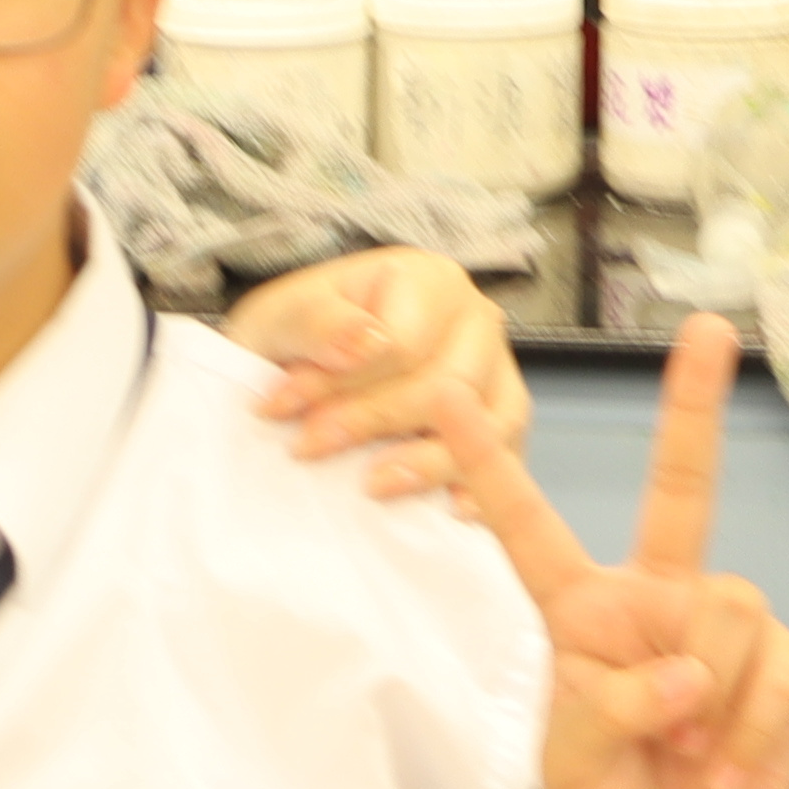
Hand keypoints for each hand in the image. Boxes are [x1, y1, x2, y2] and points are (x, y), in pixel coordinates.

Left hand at [231, 245, 525, 501]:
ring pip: (484, 427)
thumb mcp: (283, 315)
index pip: (402, 344)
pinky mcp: (500, 423)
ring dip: (426, 463)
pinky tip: (451, 508)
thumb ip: (319, 323)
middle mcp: (476, 321)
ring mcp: (497, 373)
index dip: (342, 384)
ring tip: (372, 484)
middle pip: (446, 388)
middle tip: (310, 447)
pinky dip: (478, 485)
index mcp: (430, 280)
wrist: (304, 361)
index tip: (282, 406)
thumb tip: (365, 344)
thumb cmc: (303, 335)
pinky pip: (506, 460)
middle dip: (374, 423)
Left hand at [425, 317, 788, 788]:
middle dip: (696, 406)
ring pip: (730, 613)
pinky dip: (753, 733)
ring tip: (683, 753)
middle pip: (684, 489)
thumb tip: (689, 679)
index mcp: (580, 609)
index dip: (490, 465)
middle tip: (713, 330)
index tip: (445, 391)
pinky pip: (780, 675)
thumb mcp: (571, 762)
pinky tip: (724, 769)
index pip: (530, 528)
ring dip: (709, 699)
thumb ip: (610, 710)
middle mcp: (655, 596)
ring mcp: (722, 623)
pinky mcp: (781, 663)